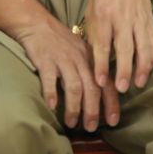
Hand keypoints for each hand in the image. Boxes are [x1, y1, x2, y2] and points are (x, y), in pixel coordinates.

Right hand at [14, 15, 103, 130]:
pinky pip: (50, 78)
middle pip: (92, 88)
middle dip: (93, 110)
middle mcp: (81, 60)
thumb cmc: (61, 43)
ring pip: (74, 86)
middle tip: (91, 127)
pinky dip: (52, 92)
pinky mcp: (46, 61)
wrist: (39, 25)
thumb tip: (100, 96)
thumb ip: (90, 71)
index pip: (106, 83)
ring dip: (74, 107)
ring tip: (71, 122)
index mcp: (92, 59)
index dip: (111, 103)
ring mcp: (64, 60)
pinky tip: (52, 106)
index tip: (114, 121)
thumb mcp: (82, 53)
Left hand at [82, 0, 152, 125]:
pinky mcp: (150, 21)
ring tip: (139, 83)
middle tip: (122, 88)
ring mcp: (139, 20)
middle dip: (125, 69)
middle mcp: (123, 18)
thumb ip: (92, 33)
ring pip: (144, 46)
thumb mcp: (91, 9)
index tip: (100, 81)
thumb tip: (91, 60)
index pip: (103, 44)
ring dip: (142, 66)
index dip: (102, 64)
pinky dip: (152, 57)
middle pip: (126, 48)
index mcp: (104, 15)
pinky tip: (149, 69)